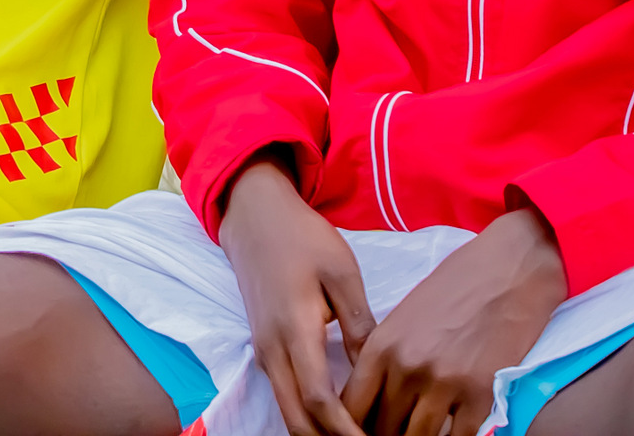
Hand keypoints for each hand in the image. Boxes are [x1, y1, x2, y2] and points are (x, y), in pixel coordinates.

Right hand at [220, 157, 376, 435]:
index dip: (346, 429)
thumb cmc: (302, 238)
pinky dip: (309, 416)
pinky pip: (285, 396)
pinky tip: (338, 417)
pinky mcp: (265, 349)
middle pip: (296, 419)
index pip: (317, 399)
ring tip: (359, 433)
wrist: (255, 218)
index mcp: (294, 329)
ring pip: (288, 412)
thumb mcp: (342, 273)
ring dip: (319, 431)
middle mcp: (272, 349)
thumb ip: (359, 325)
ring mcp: (264, 352)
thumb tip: (378, 372)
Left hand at [338, 208, 564, 435]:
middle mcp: (407, 367)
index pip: (352, 406)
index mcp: (381, 345)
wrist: (508, 269)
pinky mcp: (481, 395)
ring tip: (418, 433)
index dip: (352, 426)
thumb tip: (374, 398)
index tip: (360, 431)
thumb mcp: (404, 317)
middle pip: (382, 427)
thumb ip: (385, 357)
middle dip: (385, 434)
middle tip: (392, 431)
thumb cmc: (456, 287)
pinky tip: (451, 431)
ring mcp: (444, 384)